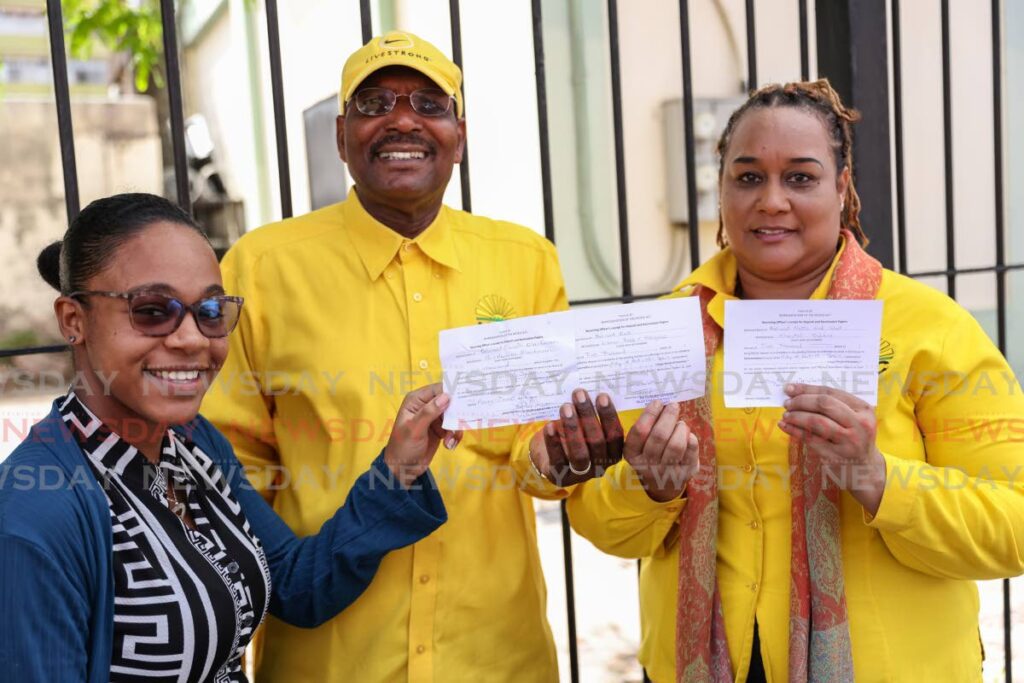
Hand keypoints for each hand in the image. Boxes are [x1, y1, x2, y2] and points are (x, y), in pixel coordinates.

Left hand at [384, 383, 462, 488]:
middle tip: (458, 424)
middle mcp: (426, 406)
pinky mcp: (440, 429)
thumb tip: (446, 396)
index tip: (464, 399)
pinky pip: (453, 427)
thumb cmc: (403, 447)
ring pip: (453, 416)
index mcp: (416, 400)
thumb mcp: (415, 429)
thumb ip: (429, 412)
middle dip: (455, 414)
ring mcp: (434, 418)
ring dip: (454, 428)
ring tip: (449, 440)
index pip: (437, 389)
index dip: (451, 392)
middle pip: (449, 402)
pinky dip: (454, 436)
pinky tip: (449, 445)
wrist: (404, 469)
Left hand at [530, 388, 623, 485]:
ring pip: (580, 454)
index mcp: (612, 453)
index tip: (602, 396)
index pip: (615, 436)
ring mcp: (580, 474)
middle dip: (588, 416)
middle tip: (579, 395)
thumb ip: (590, 414)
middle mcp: (599, 466)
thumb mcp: (585, 426)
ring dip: (573, 428)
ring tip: (566, 407)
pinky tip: (550, 426)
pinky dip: (554, 442)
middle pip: (597, 442)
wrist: (548, 456)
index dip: (609, 416)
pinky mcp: (560, 476)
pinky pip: (558, 460)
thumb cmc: (572, 435)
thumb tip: (588, 390)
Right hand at [624, 400, 698, 501]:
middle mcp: (647, 465)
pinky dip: (691, 439)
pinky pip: (691, 453)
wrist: (661, 485)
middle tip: (673, 406)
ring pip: (676, 445)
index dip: (649, 414)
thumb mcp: (640, 446)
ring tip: (681, 423)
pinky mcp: (685, 473)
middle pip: (659, 436)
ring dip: (680, 428)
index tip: (657, 403)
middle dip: (668, 416)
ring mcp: (666, 472)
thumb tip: (661, 404)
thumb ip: (646, 428)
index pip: (639, 431)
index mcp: (632, 454)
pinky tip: (688, 435)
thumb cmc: (650, 457)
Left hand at [777, 383, 885, 514]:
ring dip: (796, 416)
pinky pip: (810, 439)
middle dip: (801, 401)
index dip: (808, 389)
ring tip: (786, 415)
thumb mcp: (854, 419)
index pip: (831, 393)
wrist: (866, 469)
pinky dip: (794, 430)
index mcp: (864, 409)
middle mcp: (859, 424)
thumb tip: (798, 392)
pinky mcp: (836, 455)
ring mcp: (848, 441)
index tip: (790, 388)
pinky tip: (784, 426)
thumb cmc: (854, 438)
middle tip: (787, 403)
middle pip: (824, 404)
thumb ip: (834, 405)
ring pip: (817, 421)